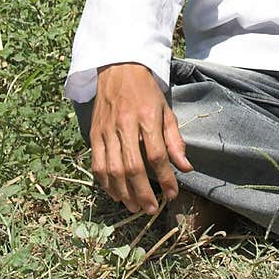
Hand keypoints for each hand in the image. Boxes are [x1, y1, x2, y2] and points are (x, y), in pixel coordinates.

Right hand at [89, 62, 192, 215]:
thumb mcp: (166, 110)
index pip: (157, 155)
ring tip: (135, 206)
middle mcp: (125, 125)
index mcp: (148, 117)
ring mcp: (106, 130)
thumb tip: (185, 167)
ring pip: (112, 170)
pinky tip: (116, 193)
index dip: (165, 179)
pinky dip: (105, 183)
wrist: (118, 68)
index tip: (172, 194)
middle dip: (143, 193)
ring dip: (124, 193)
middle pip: (133, 167)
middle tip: (151, 209)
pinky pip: (97, 164)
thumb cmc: (146, 91)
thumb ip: (175, 140)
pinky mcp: (93, 134)